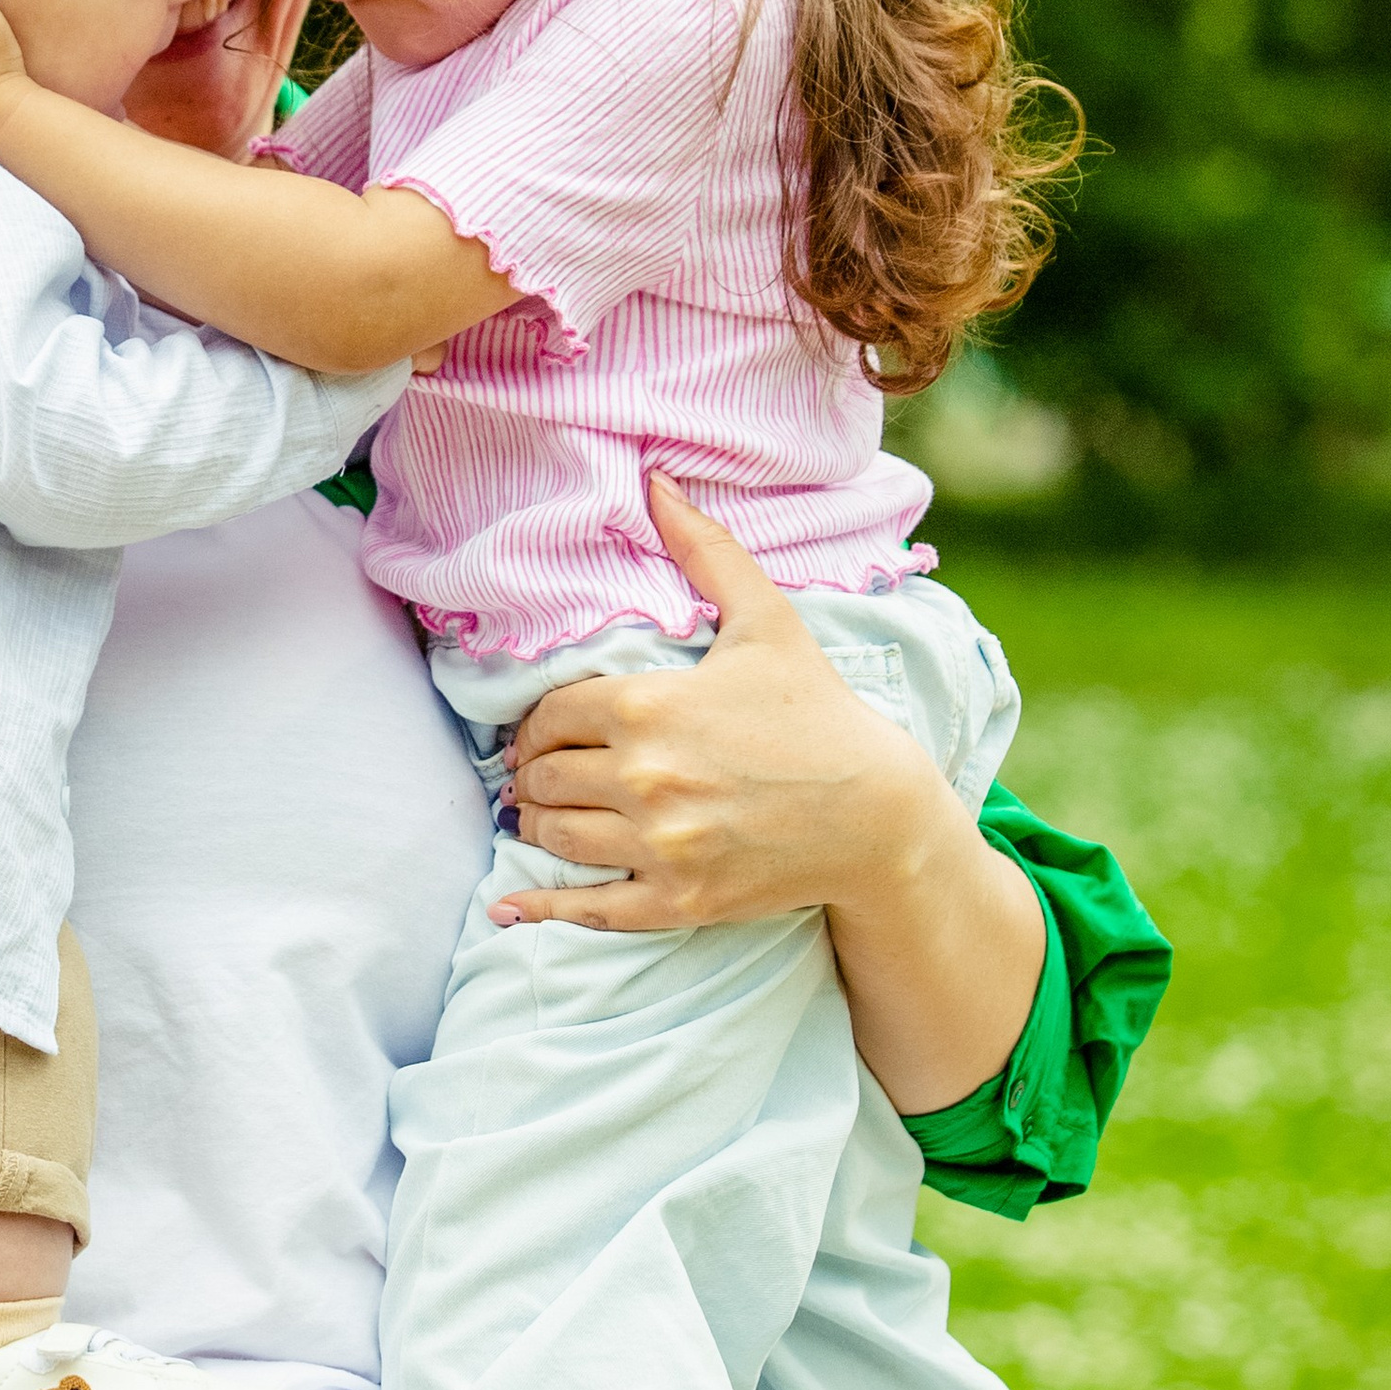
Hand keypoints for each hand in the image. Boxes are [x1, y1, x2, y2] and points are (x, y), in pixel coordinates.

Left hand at [491, 476, 952, 933]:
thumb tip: (656, 482)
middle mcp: (644, 777)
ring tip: (545, 814)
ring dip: (539, 823)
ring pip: (553, 834)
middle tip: (545, 773)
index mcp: (649, 705)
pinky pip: (586, 908)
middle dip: (536, 772)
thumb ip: (705, 551)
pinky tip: (512, 908)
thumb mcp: (765, 622)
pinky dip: (542, 908)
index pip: (548, 716)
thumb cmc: (818, 712)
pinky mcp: (677, 899)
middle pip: (541, 776)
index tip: (547, 731)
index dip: (539, 723)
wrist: (879, 813)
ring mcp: (660, 844)